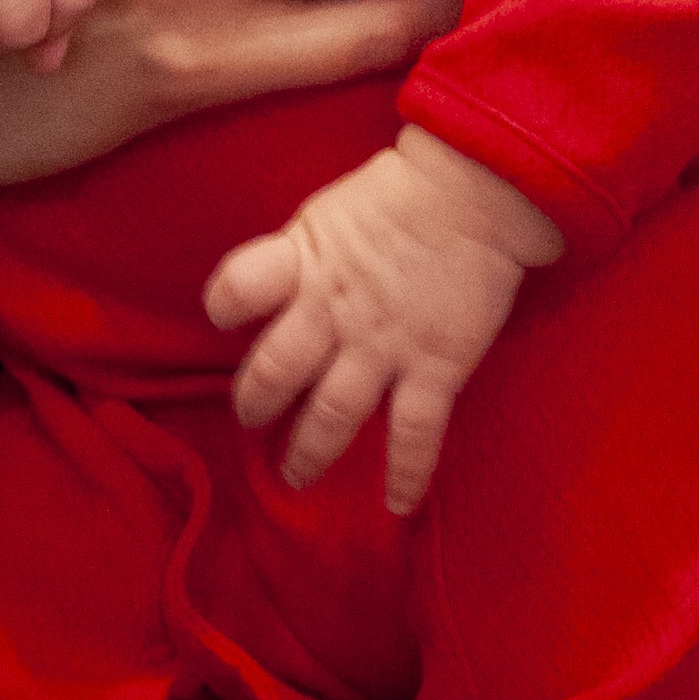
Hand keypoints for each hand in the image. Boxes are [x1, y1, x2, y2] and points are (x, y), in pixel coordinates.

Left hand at [203, 127, 561, 512]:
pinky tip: (396, 505)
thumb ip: (299, 259)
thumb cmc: (397, 196)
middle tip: (249, 420)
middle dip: (257, 401)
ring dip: (310, 450)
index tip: (225, 319)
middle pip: (278, 368)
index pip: (239, 287)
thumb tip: (279, 291)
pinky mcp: (434, 368)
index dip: (225, 303)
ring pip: (334, 412)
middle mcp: (333, 311)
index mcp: (303, 262)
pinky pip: (414, 433)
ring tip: (294, 475)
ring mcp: (383, 345)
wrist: (473, 194)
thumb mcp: (326, 215)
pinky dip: (405, 474)